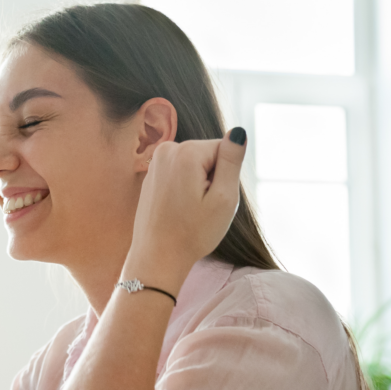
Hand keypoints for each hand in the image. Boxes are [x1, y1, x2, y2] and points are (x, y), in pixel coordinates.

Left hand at [125, 128, 246, 293]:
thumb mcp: (224, 198)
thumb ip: (232, 160)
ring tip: (189, 209)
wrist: (157, 257)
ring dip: (199, 185)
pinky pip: (181, 174)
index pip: (225, 150)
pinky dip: (185, 189)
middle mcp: (167, 149)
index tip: (212, 199)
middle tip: (202, 207)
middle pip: (209, 155)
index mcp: (186, 152)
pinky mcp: (152, 175)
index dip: (225, 177)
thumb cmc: (193, 233)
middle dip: (212, 179)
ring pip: (196, 165)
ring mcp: (156, 161)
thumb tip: (238, 131)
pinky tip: (178, 210)